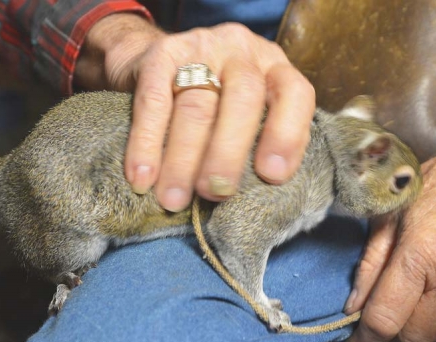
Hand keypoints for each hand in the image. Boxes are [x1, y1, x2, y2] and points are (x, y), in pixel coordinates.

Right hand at [76, 14, 314, 211]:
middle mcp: (241, 51)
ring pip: (196, 105)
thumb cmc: (208, 103)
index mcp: (272, 67)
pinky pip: (154, 101)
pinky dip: (147, 143)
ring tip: (172, 199)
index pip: (293, 93)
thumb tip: (255, 198)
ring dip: (183, 160)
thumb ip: (255, 143)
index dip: (287, 134)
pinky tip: (142, 176)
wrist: (148, 60)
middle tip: (212, 193)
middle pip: (242, 99)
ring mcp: (201, 48)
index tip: (271, 176)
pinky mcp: (159, 54)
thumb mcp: (242, 115)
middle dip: (227, 152)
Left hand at [342, 141, 435, 341]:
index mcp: (420, 254)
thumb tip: (353, 306)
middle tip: (379, 318)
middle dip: (392, 336)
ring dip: (419, 324)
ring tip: (409, 296)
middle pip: (416, 337)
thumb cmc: (434, 185)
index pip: (385, 319)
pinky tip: (432, 291)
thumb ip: (370, 264)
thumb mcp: (388, 217)